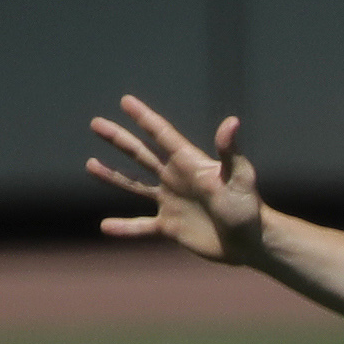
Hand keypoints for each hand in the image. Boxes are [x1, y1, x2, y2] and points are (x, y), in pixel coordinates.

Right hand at [86, 95, 264, 263]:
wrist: (252, 242)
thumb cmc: (249, 208)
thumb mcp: (240, 177)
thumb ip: (230, 151)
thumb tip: (231, 122)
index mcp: (189, 164)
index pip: (162, 135)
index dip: (144, 118)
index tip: (126, 101)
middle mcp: (176, 180)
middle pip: (142, 154)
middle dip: (119, 139)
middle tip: (96, 123)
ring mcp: (171, 203)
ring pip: (135, 186)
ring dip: (113, 176)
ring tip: (90, 165)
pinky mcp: (171, 227)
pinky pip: (142, 227)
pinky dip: (124, 228)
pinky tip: (105, 227)